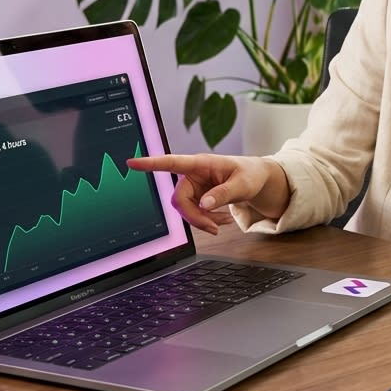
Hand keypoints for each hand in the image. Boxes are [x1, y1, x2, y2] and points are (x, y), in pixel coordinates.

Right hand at [127, 153, 279, 233]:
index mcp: (201, 163)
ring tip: (224, 222)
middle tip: (214, 228)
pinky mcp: (197, 197)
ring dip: (203, 220)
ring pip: (185, 210)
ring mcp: (194, 186)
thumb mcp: (243, 184)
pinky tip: (222, 220)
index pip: (172, 163)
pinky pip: (194, 213)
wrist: (257, 179)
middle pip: (179, 199)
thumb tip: (203, 204)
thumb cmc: (250, 174)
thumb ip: (224, 193)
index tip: (132, 163)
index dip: (151, 164)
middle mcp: (193, 174)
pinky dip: (207, 220)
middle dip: (195, 216)